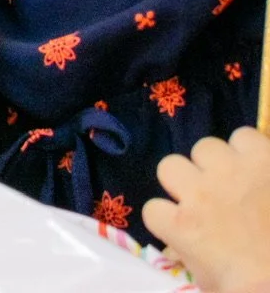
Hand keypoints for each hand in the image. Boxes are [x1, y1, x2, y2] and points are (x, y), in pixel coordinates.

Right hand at [143, 129, 269, 291]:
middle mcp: (199, 191)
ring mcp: (232, 172)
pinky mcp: (264, 159)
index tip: (185, 228)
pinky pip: (245, 135)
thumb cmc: (250, 284)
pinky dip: (251, 149)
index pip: (153, 208)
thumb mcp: (207, 278)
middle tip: (212, 198)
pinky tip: (260, 166)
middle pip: (171, 165)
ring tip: (237, 179)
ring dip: (218, 163)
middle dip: (188, 181)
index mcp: (182, 226)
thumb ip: (189, 253)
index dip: (169, 218)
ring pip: (206, 147)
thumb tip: (180, 245)